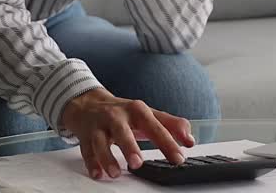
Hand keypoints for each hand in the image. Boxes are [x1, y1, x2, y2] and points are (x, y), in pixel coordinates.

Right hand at [61, 88, 195, 178]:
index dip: (167, 142)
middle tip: (138, 163)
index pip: (154, 126)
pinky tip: (98, 174)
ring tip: (115, 173)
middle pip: (122, 130)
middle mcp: (116, 116)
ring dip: (107, 157)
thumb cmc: (123, 113)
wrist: (88, 103)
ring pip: (100, 142)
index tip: (178, 157)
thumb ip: (171, 125)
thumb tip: (190, 140)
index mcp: (136, 110)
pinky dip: (91, 163)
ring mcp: (99, 126)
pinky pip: (86, 150)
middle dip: (129, 146)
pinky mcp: (85, 136)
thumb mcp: (147, 114)